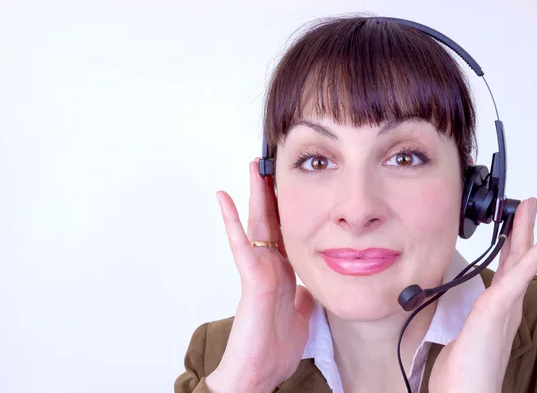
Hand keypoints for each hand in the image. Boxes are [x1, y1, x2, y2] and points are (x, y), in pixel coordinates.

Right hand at [205, 160, 313, 392]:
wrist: (259, 374)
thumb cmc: (274, 348)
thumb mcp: (302, 316)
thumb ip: (305, 295)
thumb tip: (312, 283)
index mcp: (282, 273)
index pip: (286, 232)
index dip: (288, 209)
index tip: (290, 186)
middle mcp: (269, 266)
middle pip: (270, 221)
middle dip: (270, 193)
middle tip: (270, 165)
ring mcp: (258, 270)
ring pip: (256, 225)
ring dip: (253, 196)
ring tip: (252, 169)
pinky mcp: (250, 279)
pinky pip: (241, 245)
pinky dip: (231, 221)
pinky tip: (225, 198)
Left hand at [429, 198, 536, 392]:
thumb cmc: (463, 375)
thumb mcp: (461, 342)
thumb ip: (465, 328)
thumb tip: (456, 324)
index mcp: (496, 311)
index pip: (507, 272)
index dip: (513, 249)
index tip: (513, 229)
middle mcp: (505, 306)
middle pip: (516, 259)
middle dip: (522, 230)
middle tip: (527, 206)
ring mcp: (505, 306)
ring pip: (520, 259)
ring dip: (528, 231)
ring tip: (532, 207)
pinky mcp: (500, 307)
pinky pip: (522, 272)